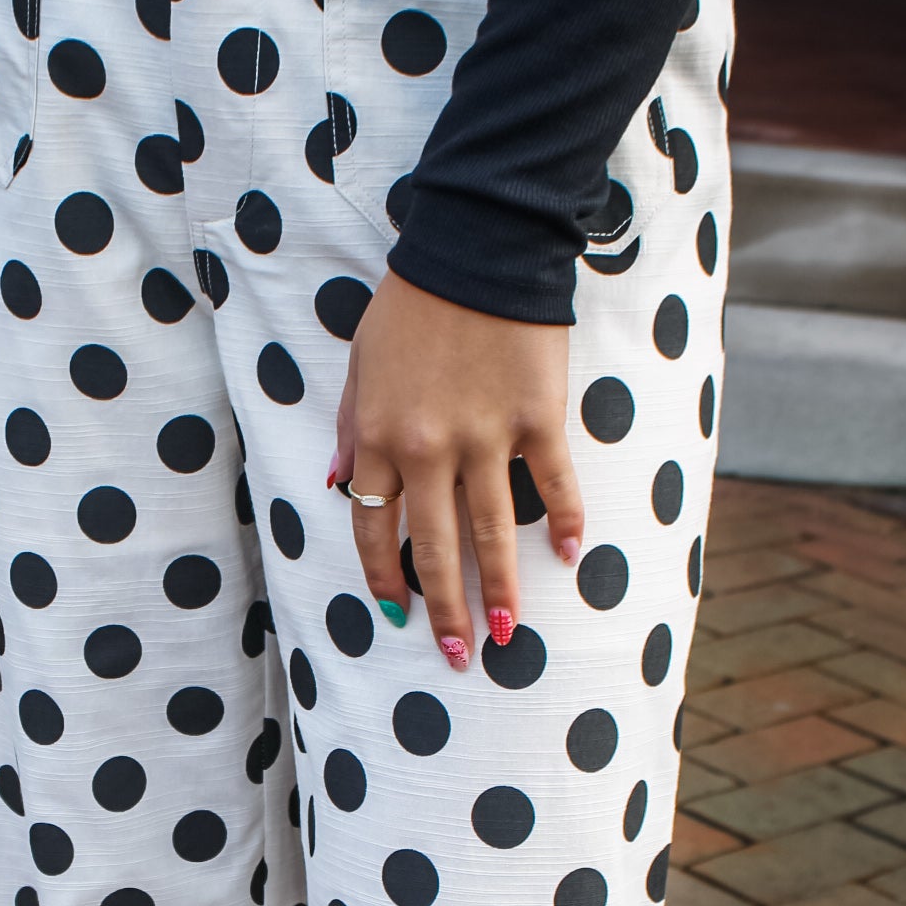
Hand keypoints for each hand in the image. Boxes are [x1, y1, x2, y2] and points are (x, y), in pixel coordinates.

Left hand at [333, 273, 583, 670]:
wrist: (477, 252)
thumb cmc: (413, 306)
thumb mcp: (359, 364)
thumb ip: (349, 429)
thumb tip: (335, 486)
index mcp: (378, 438)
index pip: (372, 528)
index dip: (384, 577)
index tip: (396, 614)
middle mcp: (428, 448)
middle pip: (433, 548)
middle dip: (444, 608)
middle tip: (458, 653)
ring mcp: (484, 436)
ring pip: (491, 532)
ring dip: (502, 589)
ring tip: (510, 634)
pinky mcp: (536, 418)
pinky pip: (553, 483)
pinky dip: (566, 521)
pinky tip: (570, 555)